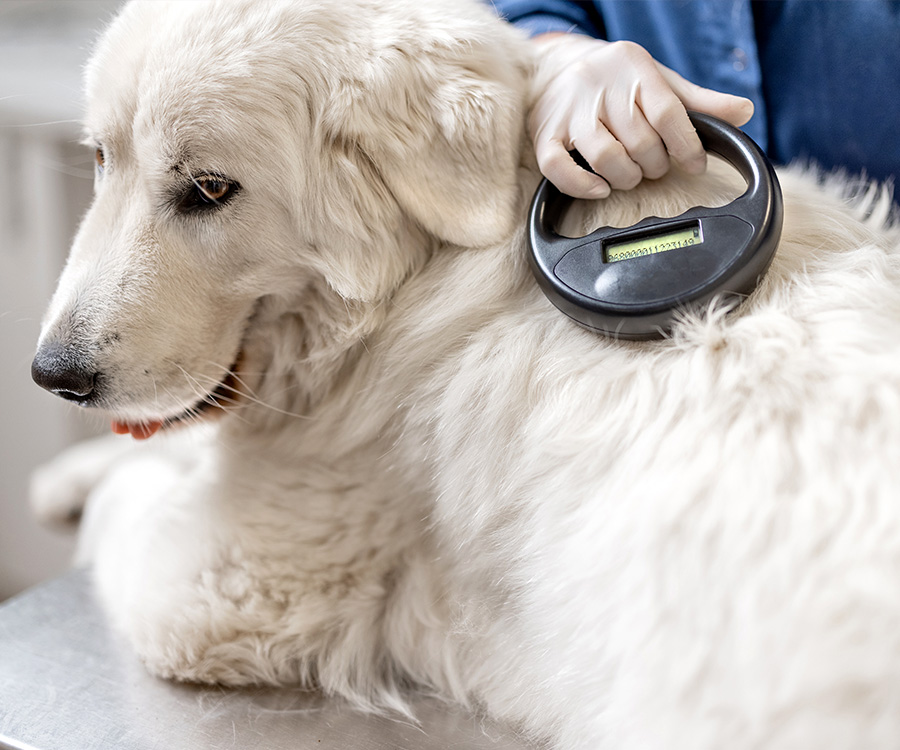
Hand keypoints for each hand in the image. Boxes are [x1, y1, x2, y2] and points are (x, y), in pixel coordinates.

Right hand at [529, 34, 753, 198]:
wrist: (556, 67)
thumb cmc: (615, 81)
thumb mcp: (658, 81)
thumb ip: (697, 101)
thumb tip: (743, 112)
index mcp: (633, 67)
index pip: (668, 113)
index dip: (686, 146)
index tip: (694, 164)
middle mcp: (598, 86)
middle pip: (640, 142)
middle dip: (655, 164)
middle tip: (655, 167)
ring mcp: (569, 111)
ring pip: (605, 157)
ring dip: (626, 177)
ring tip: (630, 175)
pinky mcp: (544, 133)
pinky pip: (559, 168)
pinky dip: (582, 185)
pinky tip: (600, 188)